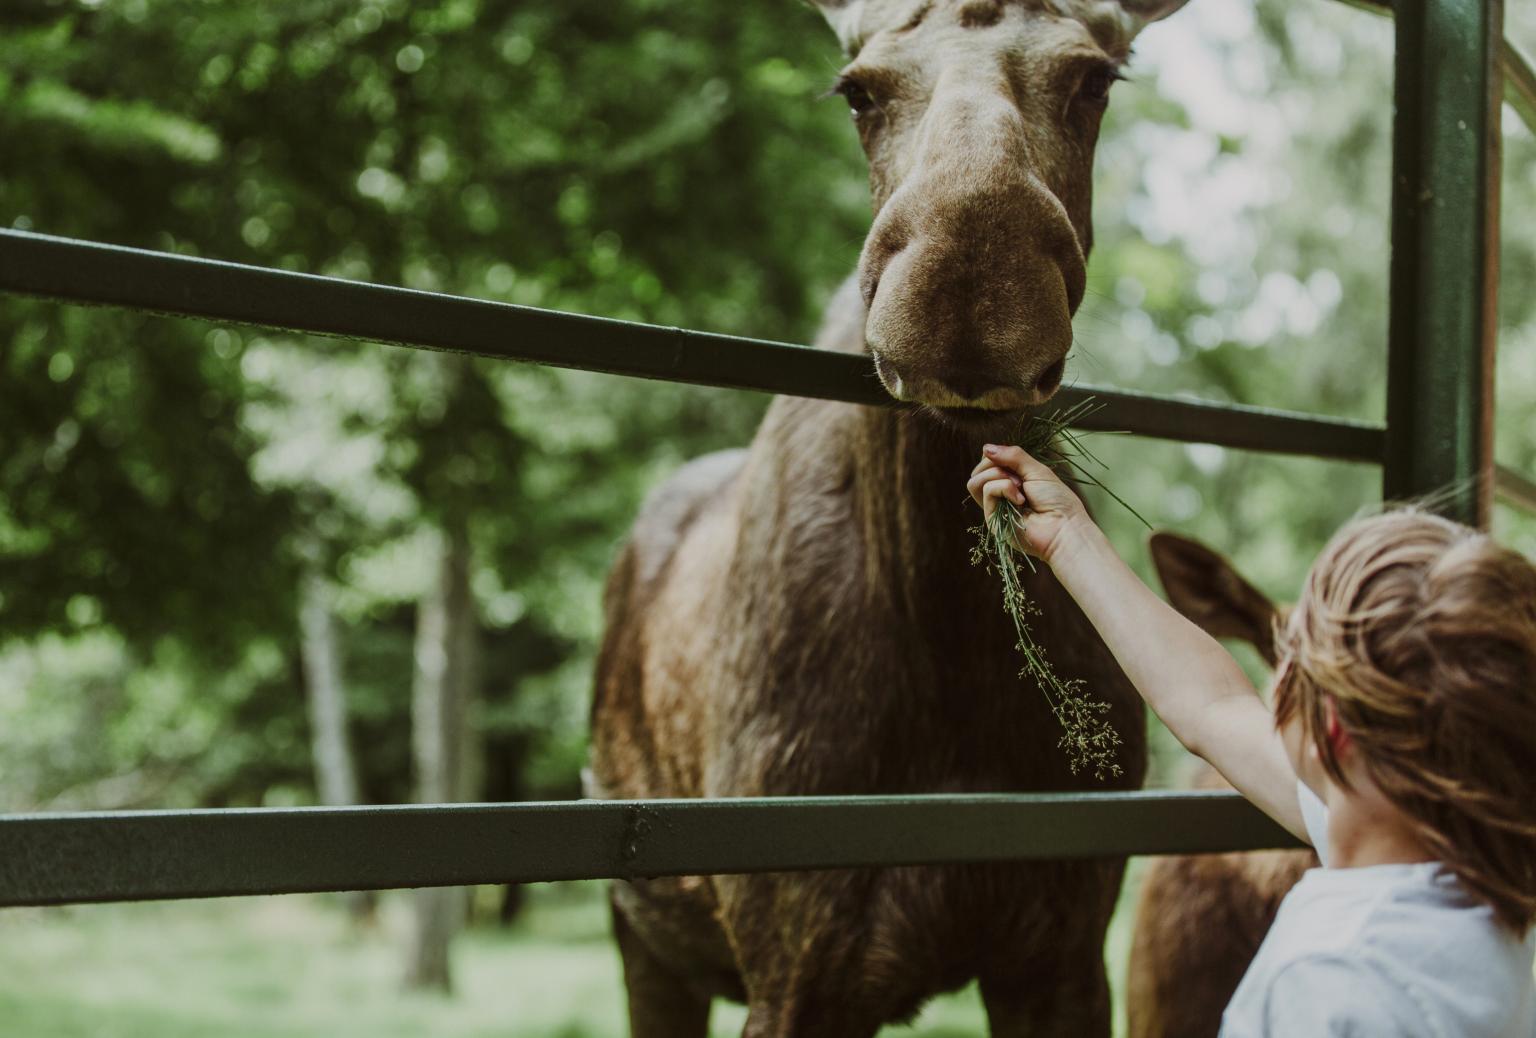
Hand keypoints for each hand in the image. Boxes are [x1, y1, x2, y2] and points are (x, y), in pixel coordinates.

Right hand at [966, 444, 1090, 561]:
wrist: (1063, 527)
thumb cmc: (1057, 500)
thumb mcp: (1036, 470)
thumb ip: (1012, 456)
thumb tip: (985, 448)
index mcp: (1011, 480)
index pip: (988, 461)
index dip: (996, 456)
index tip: (1014, 461)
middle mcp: (1000, 493)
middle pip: (978, 470)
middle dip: (996, 464)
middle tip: (1019, 477)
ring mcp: (995, 507)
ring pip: (975, 481)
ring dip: (997, 476)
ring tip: (1019, 486)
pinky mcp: (992, 519)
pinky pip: (987, 491)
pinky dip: (1004, 488)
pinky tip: (1021, 500)